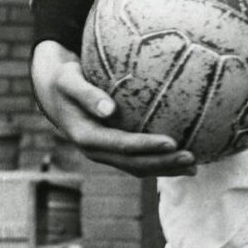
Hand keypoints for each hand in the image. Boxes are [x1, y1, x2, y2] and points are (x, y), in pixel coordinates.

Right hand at [29, 41, 195, 177]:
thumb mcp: (68, 80)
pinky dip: (160, 160)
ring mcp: (105, 154)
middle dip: (164, 164)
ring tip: (194, 166)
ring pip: (138, 167)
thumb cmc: (64, 79)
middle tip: (192, 158)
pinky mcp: (112, 150)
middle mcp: (97, 151)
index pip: (122, 145)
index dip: (147, 147)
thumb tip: (109, 108)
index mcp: (86, 137)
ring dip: (166, 168)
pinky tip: (182, 154)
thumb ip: (86, 94)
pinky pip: (139, 159)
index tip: (172, 142)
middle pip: (134, 164)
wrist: (54, 91)